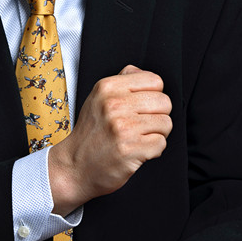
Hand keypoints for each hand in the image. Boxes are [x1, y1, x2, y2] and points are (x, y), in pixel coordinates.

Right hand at [48, 65, 171, 214]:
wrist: (75, 166)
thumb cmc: (90, 134)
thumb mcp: (98, 97)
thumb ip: (122, 81)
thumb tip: (145, 74)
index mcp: (108, 87)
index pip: (155, 81)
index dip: (153, 95)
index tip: (142, 107)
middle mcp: (114, 104)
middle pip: (164, 102)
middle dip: (158, 115)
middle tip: (142, 125)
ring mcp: (122, 128)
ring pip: (166, 123)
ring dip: (157, 134)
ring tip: (139, 138)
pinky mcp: (130, 149)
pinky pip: (161, 143)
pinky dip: (153, 150)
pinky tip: (137, 150)